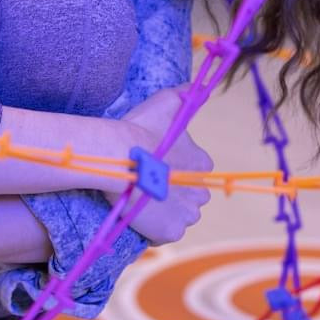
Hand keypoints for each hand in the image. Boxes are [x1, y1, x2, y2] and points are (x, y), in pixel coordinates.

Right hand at [107, 85, 213, 246]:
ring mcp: (187, 214)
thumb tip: (194, 86)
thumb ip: (183, 94)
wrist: (116, 158)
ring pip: (178, 215)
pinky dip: (153, 228)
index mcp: (202, 164)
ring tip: (140, 200)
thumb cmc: (139, 129)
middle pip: (188, 196)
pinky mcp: (172, 232)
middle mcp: (201, 191)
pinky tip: (138, 215)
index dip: (174, 170)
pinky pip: (164, 233)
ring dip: (163, 211)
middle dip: (172, 193)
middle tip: (146, 184)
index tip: (156, 166)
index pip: (194, 172)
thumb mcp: (164, 103)